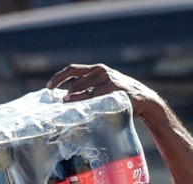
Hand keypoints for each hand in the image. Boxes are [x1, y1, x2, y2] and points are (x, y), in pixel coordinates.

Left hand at [47, 63, 163, 122]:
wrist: (144, 99)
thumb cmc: (120, 96)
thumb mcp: (104, 87)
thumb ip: (89, 87)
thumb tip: (65, 98)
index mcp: (97, 69)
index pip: (73, 69)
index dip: (59, 77)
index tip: (48, 87)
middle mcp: (101, 71)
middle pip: (75, 82)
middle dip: (64, 93)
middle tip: (58, 105)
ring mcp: (108, 78)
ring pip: (81, 88)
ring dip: (70, 97)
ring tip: (63, 105)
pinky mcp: (113, 88)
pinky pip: (92, 94)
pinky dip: (79, 99)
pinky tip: (71, 103)